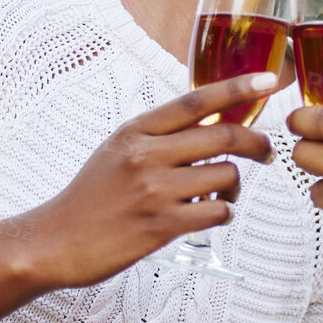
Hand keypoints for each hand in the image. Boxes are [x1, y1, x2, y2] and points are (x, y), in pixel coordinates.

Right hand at [18, 72, 283, 288]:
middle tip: (266, 153)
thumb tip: (210, 127)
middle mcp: (146, 155)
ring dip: (234, 188)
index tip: (268, 80)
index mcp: (136, 131)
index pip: (196, 101)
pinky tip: (208, 216)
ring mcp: (154, 191)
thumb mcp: (117, 151)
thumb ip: (159, 137)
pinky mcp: (161, 226)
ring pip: (226, 176)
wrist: (54, 241)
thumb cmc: (91, 198)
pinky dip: (222, 214)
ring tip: (218, 196)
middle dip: (257, 144)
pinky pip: (217, 212)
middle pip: (224, 137)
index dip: (237, 87)